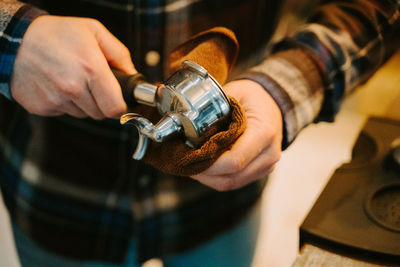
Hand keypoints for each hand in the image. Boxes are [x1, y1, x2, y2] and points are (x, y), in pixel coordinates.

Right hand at [11, 15, 134, 118]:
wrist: (14, 40)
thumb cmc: (55, 33)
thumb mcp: (94, 31)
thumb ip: (119, 54)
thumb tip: (132, 75)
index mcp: (91, 69)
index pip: (115, 108)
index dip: (120, 107)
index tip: (117, 100)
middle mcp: (73, 87)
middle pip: (100, 114)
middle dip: (101, 103)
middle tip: (93, 85)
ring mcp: (55, 99)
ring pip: (82, 114)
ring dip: (83, 103)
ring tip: (72, 81)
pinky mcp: (41, 107)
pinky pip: (63, 113)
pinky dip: (65, 103)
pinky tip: (57, 85)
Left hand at [191, 79, 282, 190]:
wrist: (272, 102)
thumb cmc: (251, 97)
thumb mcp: (234, 94)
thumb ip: (215, 113)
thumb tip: (187, 127)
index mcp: (264, 133)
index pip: (234, 161)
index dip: (208, 164)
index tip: (188, 156)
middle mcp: (269, 154)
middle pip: (231, 177)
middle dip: (204, 173)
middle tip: (183, 162)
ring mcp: (267, 165)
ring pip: (231, 183)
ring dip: (207, 178)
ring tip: (190, 165)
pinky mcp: (261, 171)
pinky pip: (235, 182)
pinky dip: (216, 177)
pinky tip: (202, 167)